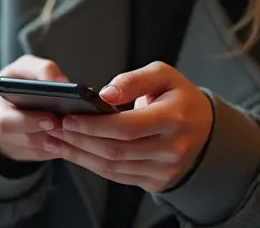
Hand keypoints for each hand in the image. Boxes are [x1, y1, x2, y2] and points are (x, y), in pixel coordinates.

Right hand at [0, 55, 67, 162]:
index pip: (5, 121)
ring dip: (53, 141)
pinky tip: (67, 138)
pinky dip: (54, 148)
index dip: (29, 121)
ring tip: (71, 130)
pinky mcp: (17, 153)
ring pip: (33, 150)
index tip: (52, 116)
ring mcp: (5, 144)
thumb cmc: (16, 81)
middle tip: (64, 124)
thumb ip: (42, 70)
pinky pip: (38, 156)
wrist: (4, 98)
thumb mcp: (25, 67)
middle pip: (22, 139)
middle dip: (45, 132)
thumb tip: (62, 81)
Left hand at [45, 61, 213, 192]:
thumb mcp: (163, 75)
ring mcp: (165, 170)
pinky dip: (92, 165)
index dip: (94, 125)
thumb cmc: (179, 98)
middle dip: (79, 140)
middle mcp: (172, 148)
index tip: (68, 117)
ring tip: (55, 141)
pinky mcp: (157, 183)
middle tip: (53, 128)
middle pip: (115, 150)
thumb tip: (104, 94)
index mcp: (174, 118)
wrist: (206, 130)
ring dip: (79, 155)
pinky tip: (75, 153)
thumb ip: (133, 80)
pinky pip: (117, 177)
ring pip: (113, 168)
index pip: (127, 127)